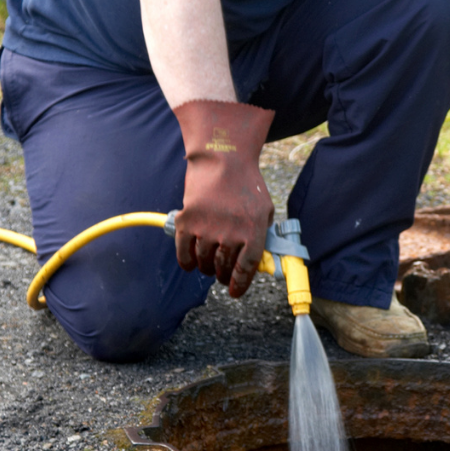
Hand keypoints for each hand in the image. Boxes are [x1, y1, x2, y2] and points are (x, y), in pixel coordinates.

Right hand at [172, 100, 274, 297]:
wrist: (222, 158)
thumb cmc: (246, 184)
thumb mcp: (265, 210)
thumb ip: (262, 236)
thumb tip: (259, 263)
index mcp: (254, 231)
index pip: (246, 269)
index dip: (239, 285)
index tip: (234, 292)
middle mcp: (231, 234)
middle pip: (223, 268)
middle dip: (222, 276)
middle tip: (222, 275)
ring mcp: (207, 229)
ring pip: (204, 262)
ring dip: (206, 267)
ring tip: (209, 263)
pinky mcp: (187, 222)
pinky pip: (184, 253)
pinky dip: (187, 262)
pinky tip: (191, 263)